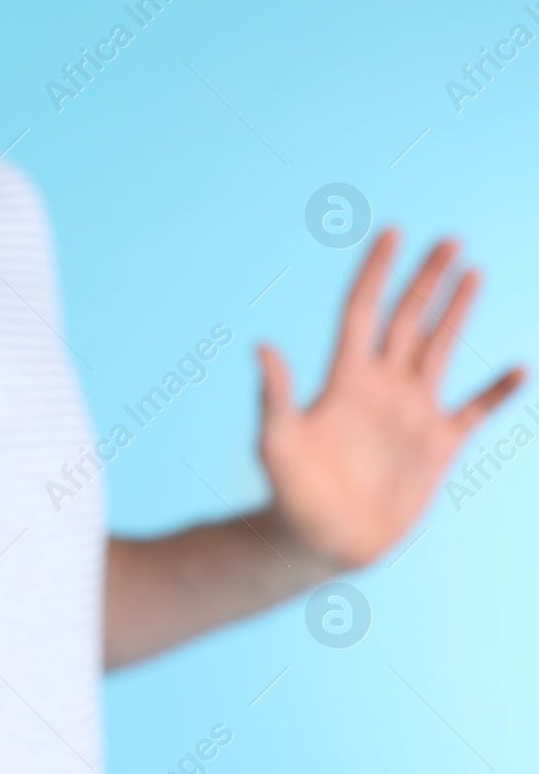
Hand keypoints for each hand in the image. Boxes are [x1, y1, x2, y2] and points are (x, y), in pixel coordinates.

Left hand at [257, 229, 524, 572]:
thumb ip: (276, 395)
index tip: (393, 231)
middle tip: (448, 240)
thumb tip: (261, 347)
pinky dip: (496, 392)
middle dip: (426, 280)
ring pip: (438, 349)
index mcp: (345, 380)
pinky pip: (474, 411)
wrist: (320, 543)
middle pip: (407, 320)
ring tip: (473, 272)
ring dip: (456, 313)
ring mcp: (411, 414)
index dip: (377, 272)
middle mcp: (381, 388)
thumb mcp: (277, 442)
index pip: (363, 311)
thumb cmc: (290, 494)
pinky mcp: (436, 447)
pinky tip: (517, 369)